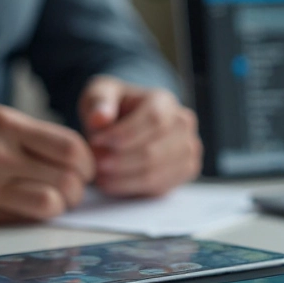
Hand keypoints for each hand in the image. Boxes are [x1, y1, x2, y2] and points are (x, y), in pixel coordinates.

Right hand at [0, 105, 93, 222]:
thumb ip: (33, 137)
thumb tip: (76, 159)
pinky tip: (26, 209)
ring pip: (52, 201)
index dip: (87, 163)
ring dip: (60, 206)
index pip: (72, 147)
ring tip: (50, 202)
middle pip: (69, 177)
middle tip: (69, 190)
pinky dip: (34, 216)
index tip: (83, 170)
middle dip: (78, 189)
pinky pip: (22, 217)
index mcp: (7, 123)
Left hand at [79, 75, 201, 197]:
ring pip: (155, 173)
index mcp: (164, 100)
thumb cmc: (114, 107)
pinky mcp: (187, 169)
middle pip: (153, 151)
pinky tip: (111, 182)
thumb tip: (99, 118)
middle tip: (93, 163)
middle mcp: (183, 123)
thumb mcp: (100, 94)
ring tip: (98, 174)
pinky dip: (131, 188)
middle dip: (118, 161)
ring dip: (122, 178)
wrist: (130, 122)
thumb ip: (98, 102)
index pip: (153, 119)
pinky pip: (158, 187)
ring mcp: (189, 148)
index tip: (95, 142)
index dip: (123, 135)